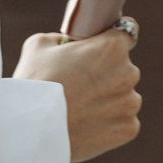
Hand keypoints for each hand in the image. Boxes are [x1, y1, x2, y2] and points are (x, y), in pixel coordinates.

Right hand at [14, 28, 141, 162]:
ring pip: (123, 97)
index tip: (103, 47)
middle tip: (78, 85)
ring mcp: (131, 103)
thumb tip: (68, 43)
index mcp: (112, 47)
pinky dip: (108, 124)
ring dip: (108, 100)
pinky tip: (86, 125)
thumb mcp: (39, 45)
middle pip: (123, 68)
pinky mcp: (129, 129)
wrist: (32, 131)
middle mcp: (128, 73)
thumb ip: (62, 38)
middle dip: (106, 74)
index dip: (112, 38)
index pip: (128, 31)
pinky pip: (122, 121)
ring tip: (79, 109)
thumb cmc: (35, 84)